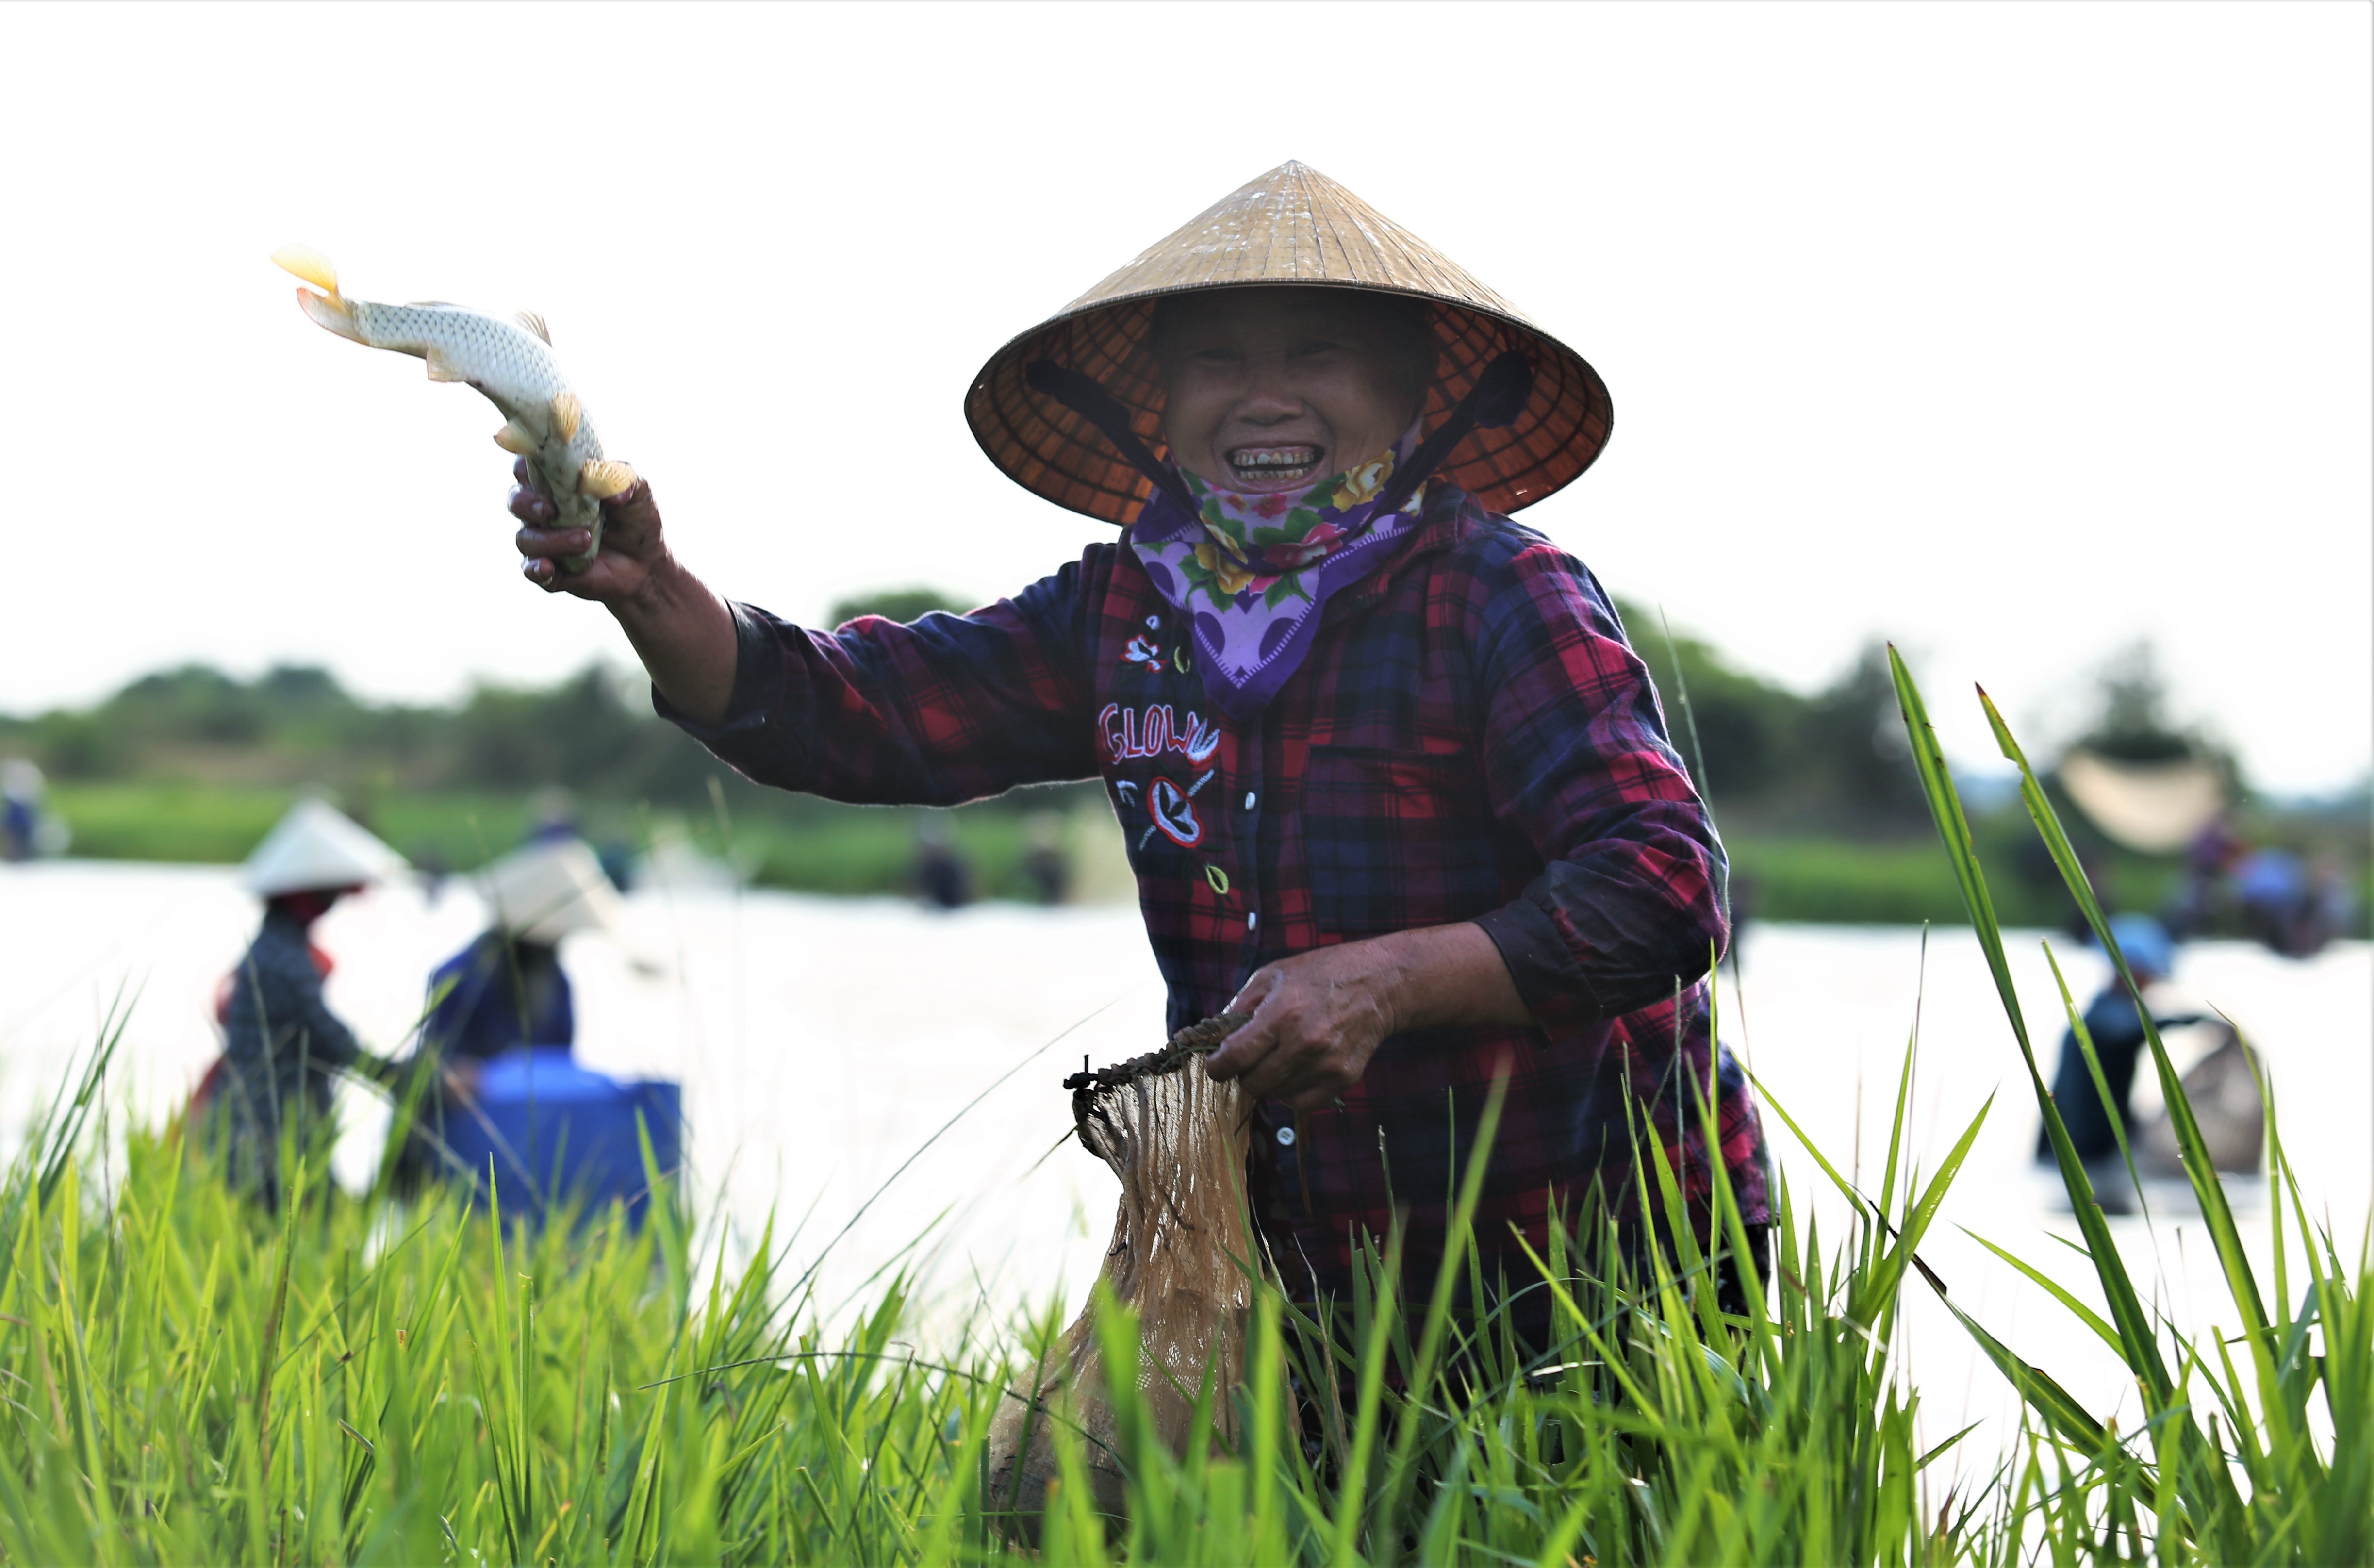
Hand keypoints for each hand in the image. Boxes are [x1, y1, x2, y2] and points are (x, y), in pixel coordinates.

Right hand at [512, 457, 669, 605]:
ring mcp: (546, 541)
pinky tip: (548, 567)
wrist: (647, 564)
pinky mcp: (551, 570)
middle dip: (527, 504)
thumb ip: (623, 480)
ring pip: (526, 538)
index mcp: (559, 485)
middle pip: (517, 501)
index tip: (537, 467)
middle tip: (551, 510)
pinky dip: (536, 568)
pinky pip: (530, 570)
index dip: (525, 465)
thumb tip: (612, 492)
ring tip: (585, 540)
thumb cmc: (636, 520)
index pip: (527, 467)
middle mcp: (545, 511)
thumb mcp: (638, 493)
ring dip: (552, 539)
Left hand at [1202, 923, 1531, 1111]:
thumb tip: (1214, 1037)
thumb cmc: (1322, 974)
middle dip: (1243, 1073)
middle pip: (1253, 1083)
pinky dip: (1291, 1093)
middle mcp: (1303, 1043)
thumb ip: (1240, 1006)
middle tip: (1250, 1058)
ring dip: (1269, 1081)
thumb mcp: (1273, 975)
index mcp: (1282, 1013)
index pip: (1235, 1057)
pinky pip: (1301, 1103)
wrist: (1379, 984)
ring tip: (1277, 1058)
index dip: (1217, 1066)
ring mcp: (1326, 1064)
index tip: (1215, 1066)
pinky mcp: (1343, 1078)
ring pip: (1276, 1095)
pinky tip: (1295, 1071)